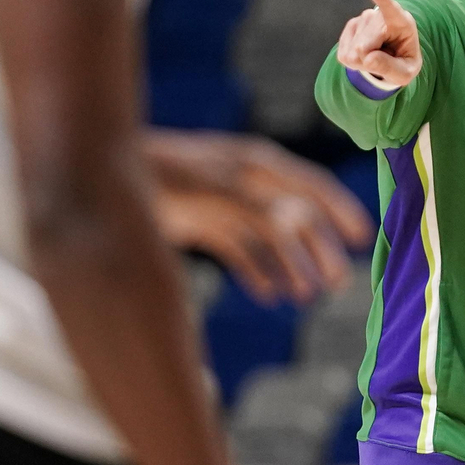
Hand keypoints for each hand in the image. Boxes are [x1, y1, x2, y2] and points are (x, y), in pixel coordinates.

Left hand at [145, 130, 374, 304]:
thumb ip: (257, 205)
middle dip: (319, 251)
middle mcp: (248, 183)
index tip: (362, 240)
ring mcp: (227, 203)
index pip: (312, 188)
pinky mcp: (205, 223)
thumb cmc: (160, 174)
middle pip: (296, 218)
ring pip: (272, 238)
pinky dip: (258, 272)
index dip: (340, 211)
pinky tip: (269, 296)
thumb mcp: (214, 188)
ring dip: (291, 266)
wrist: (101, 175)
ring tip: (306, 298)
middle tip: (339, 285)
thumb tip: (299, 223)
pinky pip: (242, 251)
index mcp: (257, 166)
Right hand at [336, 0, 421, 89]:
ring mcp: (363, 19)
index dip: (383, 0)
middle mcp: (380, 17)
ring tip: (377, 56)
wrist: (392, 56)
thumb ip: (390, 68)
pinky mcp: (350, 27)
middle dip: (369, 62)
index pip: (391, 10)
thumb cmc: (402, 63)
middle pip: (364, 47)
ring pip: (353, 53)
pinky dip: (354, 63)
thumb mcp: (405, 73)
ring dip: (363, 63)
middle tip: (384, 61)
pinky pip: (344, 55)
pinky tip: (366, 55)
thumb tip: (367, 59)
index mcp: (402, 22)